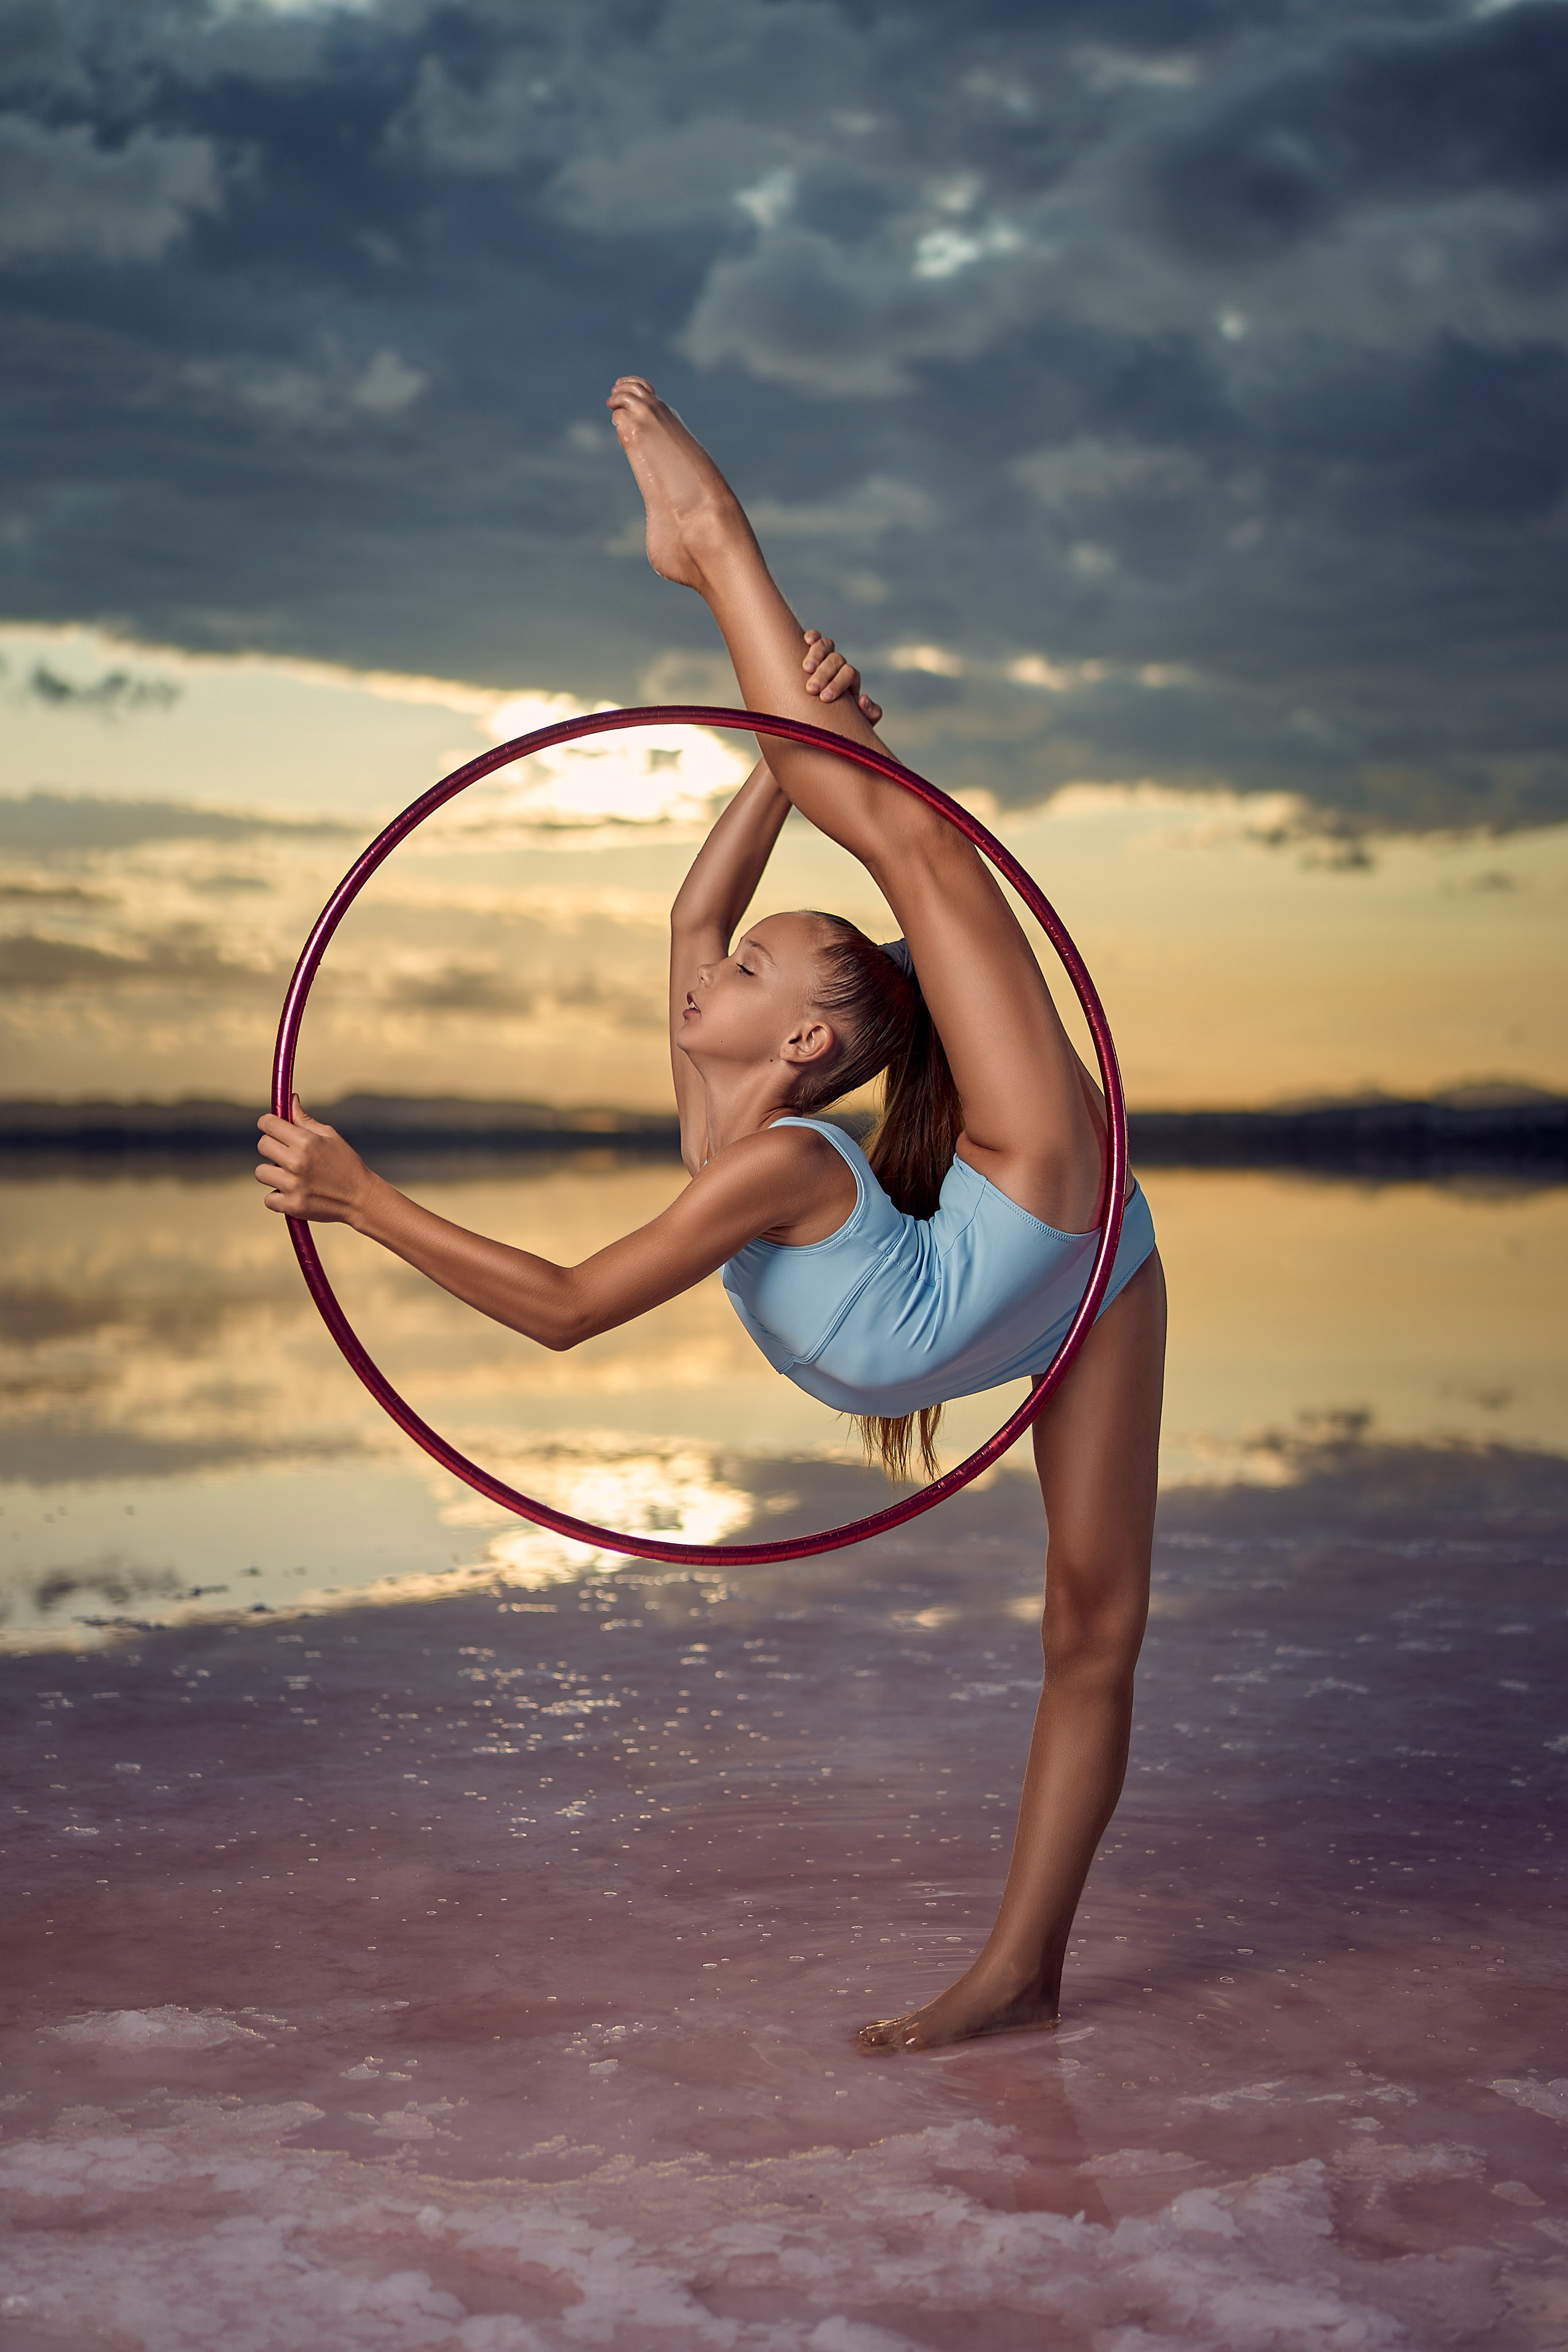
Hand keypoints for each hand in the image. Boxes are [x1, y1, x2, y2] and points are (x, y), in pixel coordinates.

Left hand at [255, 1097, 375, 1224]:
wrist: (361, 1199)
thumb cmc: (346, 1164)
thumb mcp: (330, 1137)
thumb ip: (305, 1120)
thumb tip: (290, 1100)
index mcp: (306, 1141)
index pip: (269, 1125)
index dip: (267, 1124)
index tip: (271, 1128)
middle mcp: (297, 1162)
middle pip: (262, 1145)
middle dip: (271, 1147)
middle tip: (285, 1154)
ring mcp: (293, 1185)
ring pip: (261, 1172)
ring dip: (272, 1173)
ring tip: (291, 1176)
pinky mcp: (292, 1206)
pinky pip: (269, 1198)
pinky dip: (278, 1197)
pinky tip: (294, 1193)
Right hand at [801, 629, 881, 725]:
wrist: (812, 722)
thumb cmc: (833, 724)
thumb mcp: (855, 723)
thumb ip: (869, 715)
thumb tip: (864, 698)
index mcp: (850, 682)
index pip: (850, 674)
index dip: (838, 683)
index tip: (825, 698)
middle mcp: (838, 666)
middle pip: (837, 660)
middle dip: (825, 674)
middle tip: (812, 689)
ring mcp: (824, 657)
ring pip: (826, 645)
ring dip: (817, 654)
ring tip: (806, 669)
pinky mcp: (808, 654)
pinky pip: (815, 638)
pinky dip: (812, 636)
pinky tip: (807, 641)